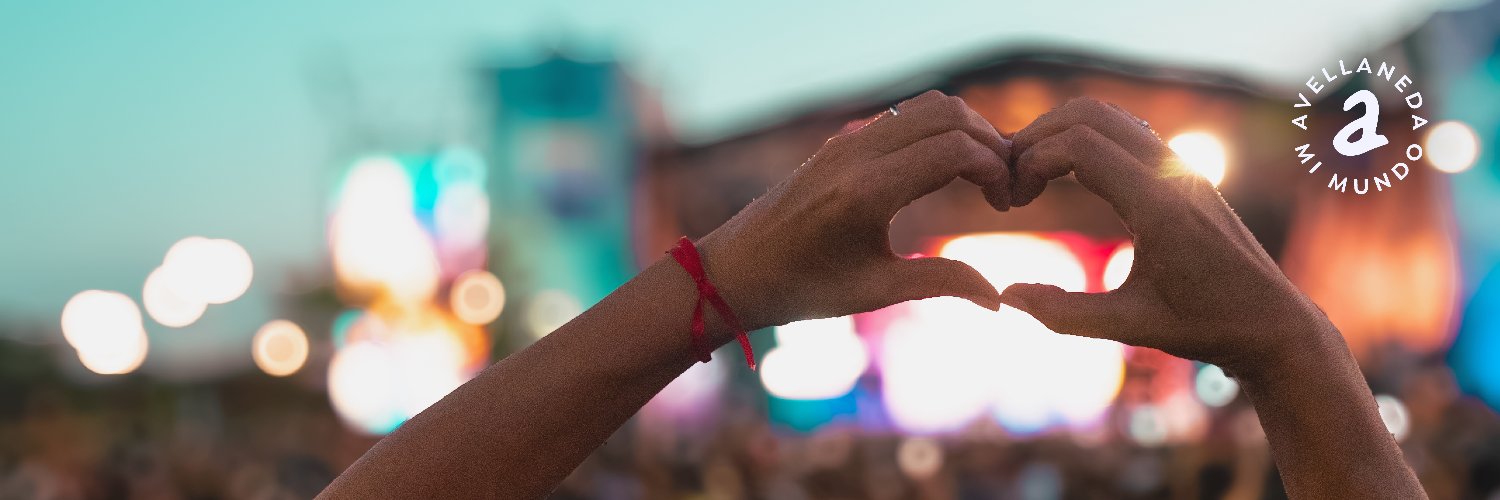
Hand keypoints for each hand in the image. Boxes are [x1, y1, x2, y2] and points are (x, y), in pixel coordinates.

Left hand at [696, 90, 1012, 331]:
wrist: (735, 272)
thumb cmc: (802, 289)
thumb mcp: (875, 291)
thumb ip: (942, 283)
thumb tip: (999, 301)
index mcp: (868, 192)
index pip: (955, 149)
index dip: (996, 169)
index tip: (1006, 204)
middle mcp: (857, 155)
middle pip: (948, 114)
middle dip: (989, 142)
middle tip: (1004, 185)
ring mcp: (846, 142)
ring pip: (925, 107)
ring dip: (963, 130)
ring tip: (981, 174)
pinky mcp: (840, 143)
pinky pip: (900, 117)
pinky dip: (934, 130)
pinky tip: (944, 170)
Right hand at [999, 97, 1339, 377]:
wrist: (1272, 324)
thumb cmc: (1205, 328)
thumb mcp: (1128, 326)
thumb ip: (1062, 312)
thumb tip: (1006, 294)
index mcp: (1159, 205)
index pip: (1079, 145)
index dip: (1029, 162)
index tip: (1012, 202)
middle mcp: (1173, 173)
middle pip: (1087, 115)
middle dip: (1036, 138)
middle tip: (1009, 180)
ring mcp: (1182, 167)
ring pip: (1108, 116)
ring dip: (1060, 134)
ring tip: (1030, 176)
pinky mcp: (1184, 172)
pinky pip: (1126, 132)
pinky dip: (1086, 140)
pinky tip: (1067, 178)